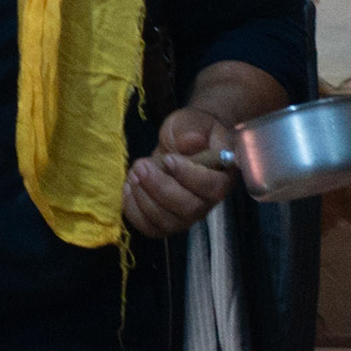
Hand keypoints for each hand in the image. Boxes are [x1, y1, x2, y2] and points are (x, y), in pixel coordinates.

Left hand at [121, 106, 235, 238]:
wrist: (179, 144)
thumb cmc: (190, 131)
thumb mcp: (193, 122)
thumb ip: (193, 130)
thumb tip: (192, 141)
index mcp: (222, 177)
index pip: (212, 187)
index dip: (188, 176)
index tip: (168, 159)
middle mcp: (207, 202)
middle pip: (188, 209)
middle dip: (160, 188)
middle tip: (141, 166)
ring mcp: (187, 216)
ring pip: (167, 222)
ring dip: (144, 199)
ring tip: (134, 173)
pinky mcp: (167, 222)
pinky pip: (150, 228)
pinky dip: (134, 211)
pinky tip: (129, 188)